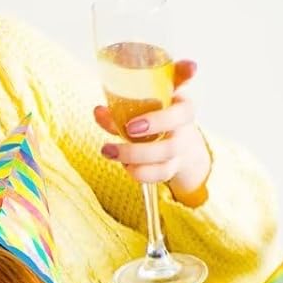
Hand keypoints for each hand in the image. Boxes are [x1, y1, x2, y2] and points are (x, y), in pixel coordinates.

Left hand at [95, 59, 210, 199]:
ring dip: (133, 163)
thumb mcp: (146, 106)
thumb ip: (123, 109)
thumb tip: (98, 112)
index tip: (130, 126)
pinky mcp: (171, 168)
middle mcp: (184, 133)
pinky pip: (157, 176)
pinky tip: (125, 164)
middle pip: (170, 147)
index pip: (183, 112)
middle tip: (111, 147)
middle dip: (138, 150)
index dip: (158, 121)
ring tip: (108, 151)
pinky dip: (138, 173)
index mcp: (182, 108)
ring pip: (163, 167)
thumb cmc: (159, 115)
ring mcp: (179, 153)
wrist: (181, 137)